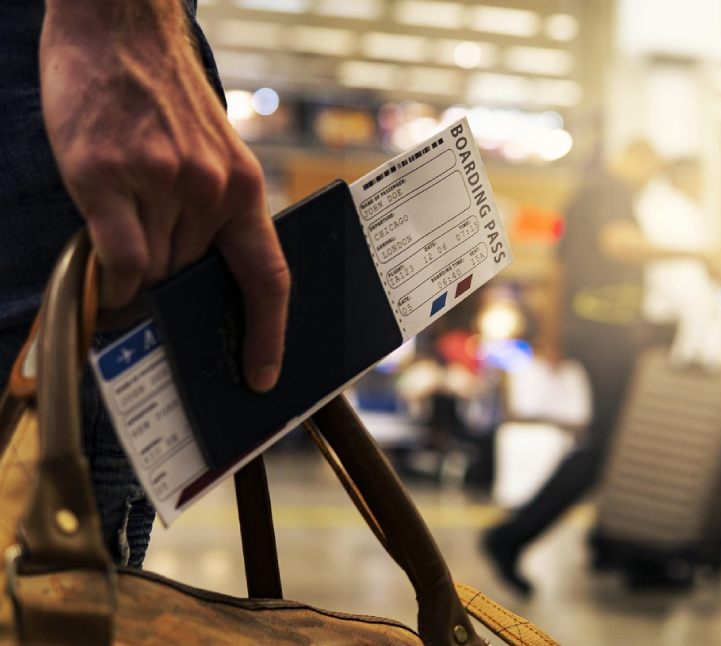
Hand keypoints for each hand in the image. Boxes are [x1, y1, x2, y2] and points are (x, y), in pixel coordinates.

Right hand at [40, 0, 288, 391]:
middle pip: (191, 281)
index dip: (268, 334)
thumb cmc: (165, 98)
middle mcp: (208, 190)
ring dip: (137, 286)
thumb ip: (210, 215)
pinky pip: (118, 258)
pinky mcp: (106, 176)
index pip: (269, 278)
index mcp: (244, 189)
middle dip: (173, 301)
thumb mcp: (213, 155)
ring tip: (120, 276)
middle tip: (155, 315)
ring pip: (152, 274)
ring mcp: (159, 183)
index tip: (262, 375)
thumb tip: (190, 283)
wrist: (120, 29)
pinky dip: (111, 280)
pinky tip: (104, 278)